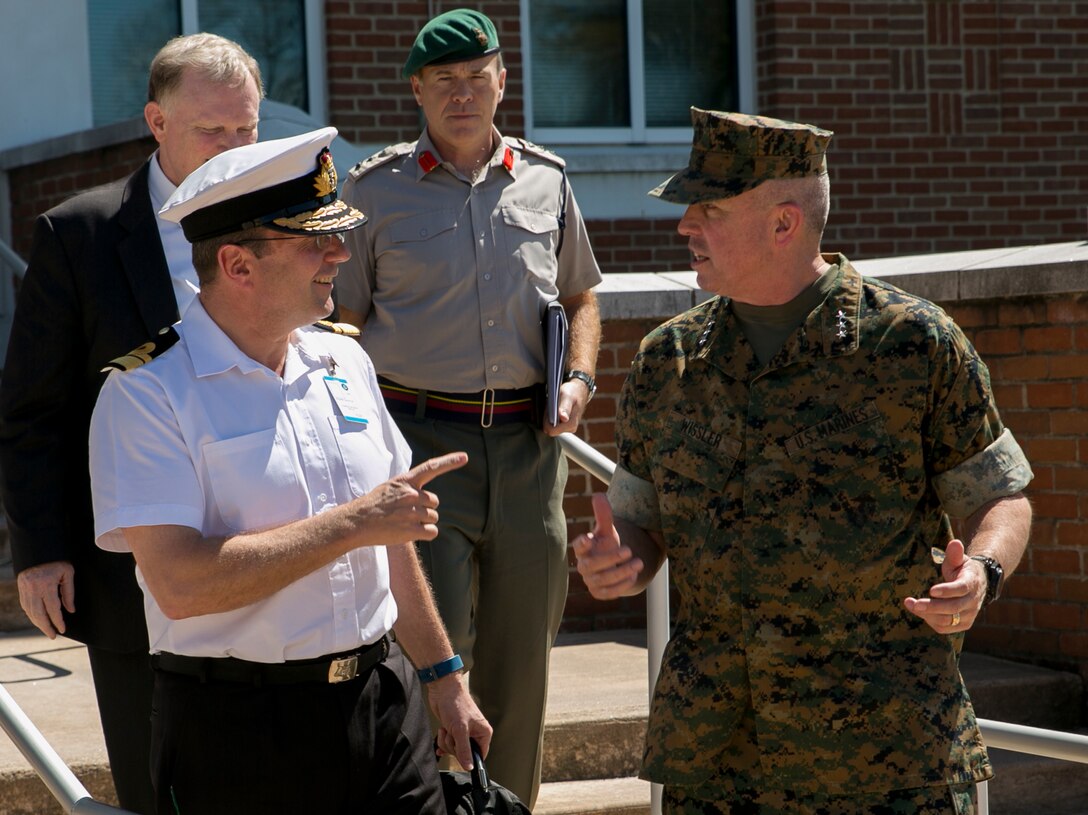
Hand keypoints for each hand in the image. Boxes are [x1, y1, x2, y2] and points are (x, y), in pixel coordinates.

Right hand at [17, 561, 74, 638]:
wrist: (39, 550)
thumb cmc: (57, 560)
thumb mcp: (68, 573)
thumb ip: (69, 593)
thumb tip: (70, 611)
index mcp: (45, 585)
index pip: (52, 609)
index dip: (57, 621)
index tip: (62, 629)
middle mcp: (32, 589)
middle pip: (38, 614)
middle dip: (46, 627)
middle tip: (53, 636)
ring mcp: (24, 589)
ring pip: (30, 612)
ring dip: (38, 623)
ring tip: (47, 630)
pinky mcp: (21, 589)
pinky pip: (25, 606)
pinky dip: (32, 615)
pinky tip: (38, 619)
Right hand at [353, 452, 467, 545]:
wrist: (357, 523)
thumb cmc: (373, 505)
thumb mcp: (390, 488)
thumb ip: (408, 488)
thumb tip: (423, 495)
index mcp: (405, 481)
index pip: (431, 467)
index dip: (449, 461)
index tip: (465, 457)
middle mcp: (411, 494)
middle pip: (434, 502)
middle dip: (425, 508)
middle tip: (407, 513)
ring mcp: (412, 512)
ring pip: (433, 517)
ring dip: (423, 522)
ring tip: (403, 523)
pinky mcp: (412, 530)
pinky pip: (432, 532)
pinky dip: (425, 534)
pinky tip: (410, 532)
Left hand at [427, 674, 491, 768]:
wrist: (442, 690)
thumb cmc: (455, 704)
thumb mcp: (460, 730)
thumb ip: (464, 750)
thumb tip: (470, 767)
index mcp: (483, 733)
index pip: (480, 755)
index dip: (469, 758)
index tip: (459, 754)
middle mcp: (475, 733)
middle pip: (465, 754)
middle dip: (454, 746)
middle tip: (451, 734)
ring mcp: (464, 732)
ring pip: (454, 749)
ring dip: (446, 741)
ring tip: (446, 729)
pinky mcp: (453, 730)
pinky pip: (448, 743)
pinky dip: (443, 741)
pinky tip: (441, 735)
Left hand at [544, 378, 589, 435]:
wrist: (579, 391)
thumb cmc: (573, 393)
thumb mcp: (568, 396)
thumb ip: (565, 408)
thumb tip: (564, 418)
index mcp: (571, 424)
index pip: (551, 430)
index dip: (547, 420)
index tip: (550, 408)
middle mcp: (570, 429)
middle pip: (549, 428)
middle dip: (548, 417)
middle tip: (553, 405)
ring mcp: (567, 428)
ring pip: (550, 426)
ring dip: (550, 416)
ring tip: (556, 406)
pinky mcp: (564, 426)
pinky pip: (553, 424)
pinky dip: (552, 416)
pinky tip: (556, 408)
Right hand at [572, 493, 643, 599]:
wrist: (611, 565)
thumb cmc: (605, 544)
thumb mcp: (607, 530)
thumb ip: (603, 514)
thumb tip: (599, 495)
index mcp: (583, 548)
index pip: (578, 546)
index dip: (582, 543)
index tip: (588, 538)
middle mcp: (584, 565)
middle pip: (591, 565)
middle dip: (611, 559)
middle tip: (629, 550)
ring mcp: (590, 580)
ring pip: (602, 580)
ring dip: (622, 572)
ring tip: (639, 563)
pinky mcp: (598, 592)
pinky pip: (607, 593)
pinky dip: (621, 586)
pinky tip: (633, 576)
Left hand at [904, 539, 986, 633]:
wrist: (978, 586)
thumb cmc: (963, 571)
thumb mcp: (960, 560)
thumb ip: (955, 554)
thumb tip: (954, 543)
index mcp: (972, 584)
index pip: (961, 589)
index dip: (947, 591)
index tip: (931, 590)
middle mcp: (973, 602)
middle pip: (954, 608)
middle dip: (932, 607)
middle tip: (914, 603)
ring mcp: (969, 615)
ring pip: (948, 620)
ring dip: (928, 615)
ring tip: (910, 604)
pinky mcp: (963, 625)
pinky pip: (945, 628)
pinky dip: (931, 621)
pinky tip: (919, 612)